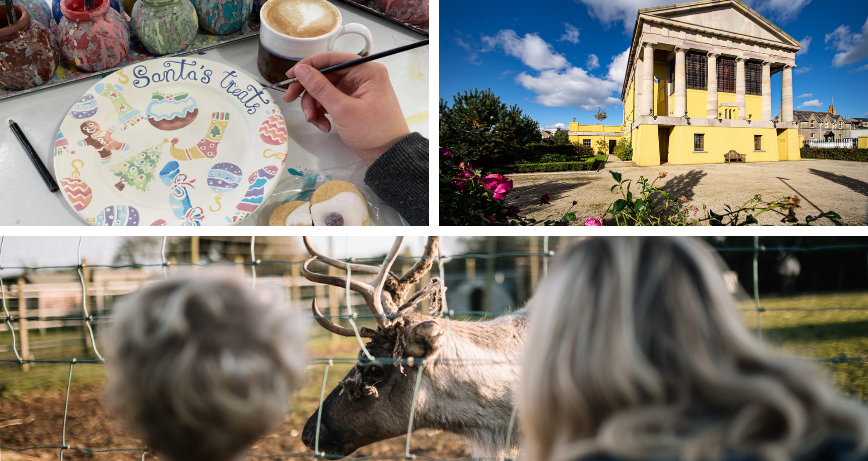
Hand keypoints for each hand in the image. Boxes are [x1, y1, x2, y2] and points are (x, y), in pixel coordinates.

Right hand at [283, 51, 409, 165]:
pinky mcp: (354, 102)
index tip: (290, 77)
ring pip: (326, 90)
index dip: (308, 66)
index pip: (332, 58)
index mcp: (366, 70)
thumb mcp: (342, 109)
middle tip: (290, 100)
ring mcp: (358, 89)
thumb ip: (320, 88)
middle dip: (309, 91)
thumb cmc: (371, 132)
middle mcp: (363, 75)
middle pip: (326, 75)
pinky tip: (325, 126)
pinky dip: (324, 112)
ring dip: (316, 105)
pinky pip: (332, 101)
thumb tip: (300, 69)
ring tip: (315, 122)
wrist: (388, 156)